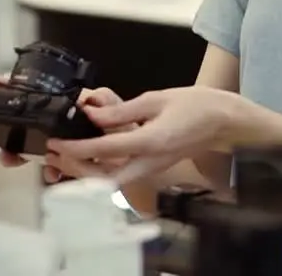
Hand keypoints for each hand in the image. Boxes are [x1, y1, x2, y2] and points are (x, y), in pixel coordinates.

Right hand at [0, 68, 124, 172]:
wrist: (147, 154)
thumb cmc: (132, 127)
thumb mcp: (122, 109)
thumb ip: (106, 104)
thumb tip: (91, 100)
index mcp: (61, 99)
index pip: (22, 87)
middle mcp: (54, 116)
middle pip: (12, 116)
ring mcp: (56, 137)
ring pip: (23, 142)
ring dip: (10, 151)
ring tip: (6, 159)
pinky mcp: (65, 158)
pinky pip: (48, 164)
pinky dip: (47, 170)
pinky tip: (50, 174)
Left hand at [49, 86, 244, 184]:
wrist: (224, 122)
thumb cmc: (197, 106)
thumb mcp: (156, 99)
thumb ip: (122, 111)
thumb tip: (93, 114)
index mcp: (150, 142)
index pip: (104, 150)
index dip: (76, 147)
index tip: (57, 142)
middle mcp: (150, 162)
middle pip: (104, 180)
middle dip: (77, 171)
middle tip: (57, 155)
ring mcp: (152, 169)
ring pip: (112, 181)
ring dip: (87, 171)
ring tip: (67, 154)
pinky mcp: (153, 168)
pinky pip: (122, 174)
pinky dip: (102, 167)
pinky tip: (91, 153)